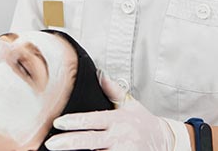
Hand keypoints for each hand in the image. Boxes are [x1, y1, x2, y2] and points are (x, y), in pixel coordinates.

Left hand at [45, 73, 178, 150]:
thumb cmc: (144, 123)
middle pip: (90, 140)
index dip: (74, 121)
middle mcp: (119, 137)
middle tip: (51, 144)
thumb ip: (112, 90)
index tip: (58, 123)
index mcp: (118, 120)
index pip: (92, 119)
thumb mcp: (130, 104)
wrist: (165, 141)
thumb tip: (99, 73)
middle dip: (69, 143)